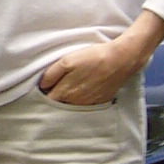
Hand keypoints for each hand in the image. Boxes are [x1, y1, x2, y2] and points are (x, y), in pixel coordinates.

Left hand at [38, 13, 163, 105]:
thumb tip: (42, 85)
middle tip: (57, 85)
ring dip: (69, 99)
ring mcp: (88, 103)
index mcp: (65, 92)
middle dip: (56, 97)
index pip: (48, 100)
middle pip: (59, 104)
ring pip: (72, 105)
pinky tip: (85, 89)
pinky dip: (82, 99)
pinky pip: (86, 104)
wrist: (121, 60)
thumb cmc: (93, 57)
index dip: (45, 93)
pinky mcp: (100, 101)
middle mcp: (75, 102)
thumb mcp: (67, 61)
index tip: (46, 86)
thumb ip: (51, 75)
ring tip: (72, 85)